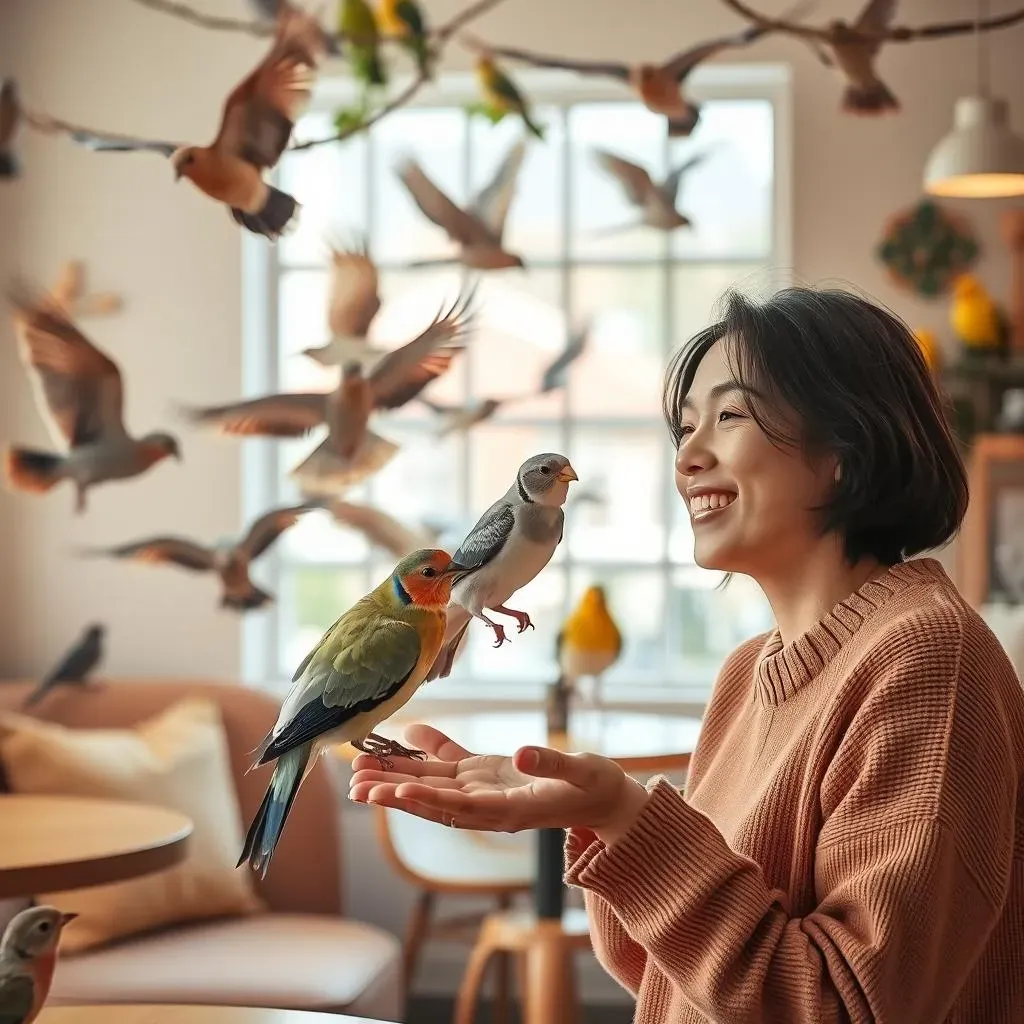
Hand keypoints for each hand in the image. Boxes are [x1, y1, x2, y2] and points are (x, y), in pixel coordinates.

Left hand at [348, 724, 649, 841]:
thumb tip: (521, 755)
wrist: (605, 800)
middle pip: (434, 800)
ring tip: (359, 770)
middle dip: (395, 793)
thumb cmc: (597, 788)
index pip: (461, 807)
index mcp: (510, 810)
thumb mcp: (582, 773)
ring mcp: (485, 792)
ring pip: (433, 786)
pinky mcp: (486, 777)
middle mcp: (489, 806)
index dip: (429, 799)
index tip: (398, 792)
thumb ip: (551, 764)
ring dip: (397, 778)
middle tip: (356, 785)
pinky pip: (449, 767)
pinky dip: (423, 757)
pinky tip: (399, 741)